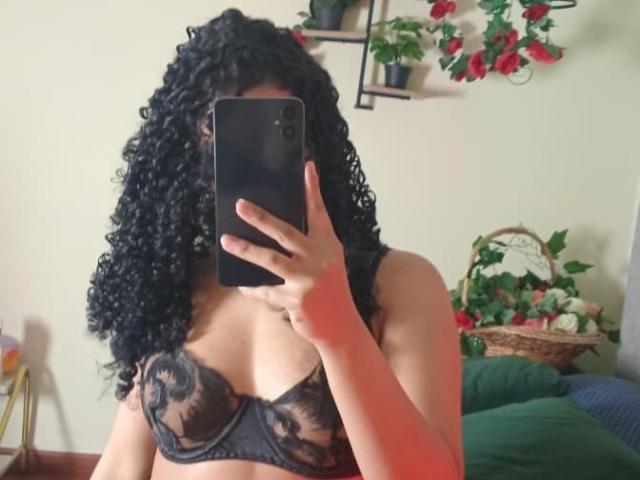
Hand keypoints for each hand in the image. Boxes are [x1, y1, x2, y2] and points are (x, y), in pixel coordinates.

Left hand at [220, 161, 360, 346]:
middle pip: (285, 232)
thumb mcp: (327, 261)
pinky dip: (253, 287)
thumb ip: (309, 244)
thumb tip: (276, 229)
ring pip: (270, 260)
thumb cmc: (330, 289)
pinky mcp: (295, 300)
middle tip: (241, 205)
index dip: (312, 189)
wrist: (340, 326)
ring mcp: (307, 279)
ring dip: (246, 249)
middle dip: (261, 218)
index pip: (319, 212)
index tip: (306, 167)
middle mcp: (319, 258)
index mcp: (328, 244)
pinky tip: (242, 284)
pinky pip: (266, 290)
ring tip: (226, 240)